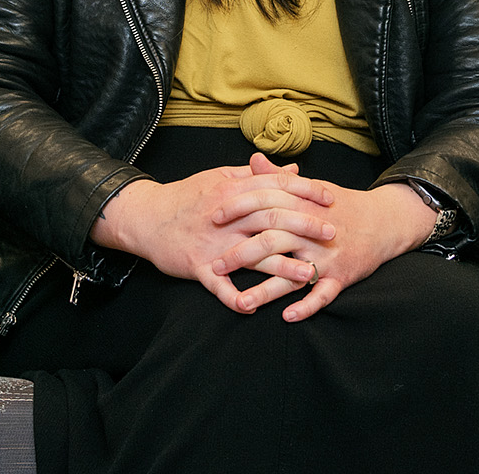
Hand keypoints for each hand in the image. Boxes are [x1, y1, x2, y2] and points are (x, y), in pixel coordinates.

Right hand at [90, 159, 338, 312]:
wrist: (146, 216)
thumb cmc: (187, 196)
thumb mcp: (220, 177)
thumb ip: (257, 175)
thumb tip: (294, 170)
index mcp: (232, 191)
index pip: (276, 187)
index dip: (305, 191)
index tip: (330, 198)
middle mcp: (226, 216)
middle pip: (271, 218)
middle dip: (304, 226)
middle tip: (332, 233)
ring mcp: (213, 243)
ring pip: (252, 255)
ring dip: (282, 267)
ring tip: (310, 274)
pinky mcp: (197, 266)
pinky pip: (218, 286)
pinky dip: (235, 298)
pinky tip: (253, 309)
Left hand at [211, 153, 438, 321]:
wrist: (384, 222)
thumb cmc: (340, 204)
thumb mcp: (311, 187)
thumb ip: (279, 177)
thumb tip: (253, 159)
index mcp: (302, 206)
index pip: (264, 203)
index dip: (237, 209)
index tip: (213, 217)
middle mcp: (312, 231)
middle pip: (272, 240)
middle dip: (241, 254)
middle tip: (215, 265)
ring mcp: (327, 256)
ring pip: (292, 274)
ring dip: (266, 290)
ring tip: (242, 302)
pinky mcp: (342, 276)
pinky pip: (322, 295)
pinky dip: (306, 306)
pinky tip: (287, 316)